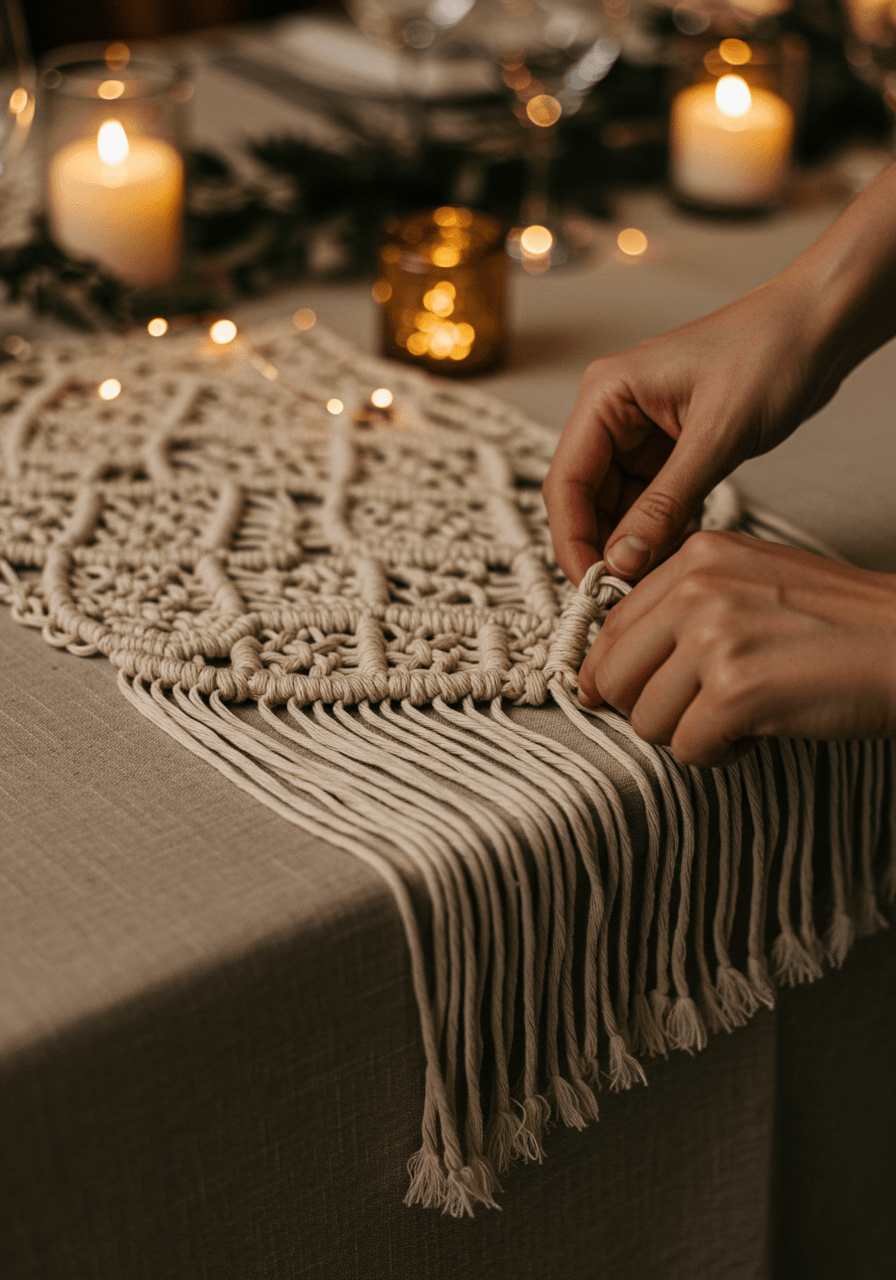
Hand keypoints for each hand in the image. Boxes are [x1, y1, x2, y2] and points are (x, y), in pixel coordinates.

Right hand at [543, 273, 841, 586]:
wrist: (820, 325)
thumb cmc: (772, 349)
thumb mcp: (716, 435)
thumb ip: (665, 504)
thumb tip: (624, 559)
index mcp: (606, 395)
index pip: (566, 482)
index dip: (572, 540)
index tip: (591, 586)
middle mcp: (614, 415)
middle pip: (585, 500)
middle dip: (604, 547)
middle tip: (624, 593)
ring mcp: (641, 434)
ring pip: (618, 507)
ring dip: (635, 544)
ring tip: (660, 574)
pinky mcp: (670, 450)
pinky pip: (651, 503)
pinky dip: (663, 531)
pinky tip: (682, 548)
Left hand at [577, 531, 895, 767]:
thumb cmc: (837, 625)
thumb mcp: (751, 584)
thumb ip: (681, 610)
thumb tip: (602, 672)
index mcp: (696, 558)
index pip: (611, 627)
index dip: (616, 673)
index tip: (634, 694)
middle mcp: (696, 588)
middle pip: (615, 675)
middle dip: (649, 707)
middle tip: (697, 710)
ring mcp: (713, 637)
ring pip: (647, 718)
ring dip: (689, 732)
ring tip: (739, 714)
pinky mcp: (734, 690)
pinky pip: (688, 747)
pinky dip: (721, 753)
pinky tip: (757, 731)